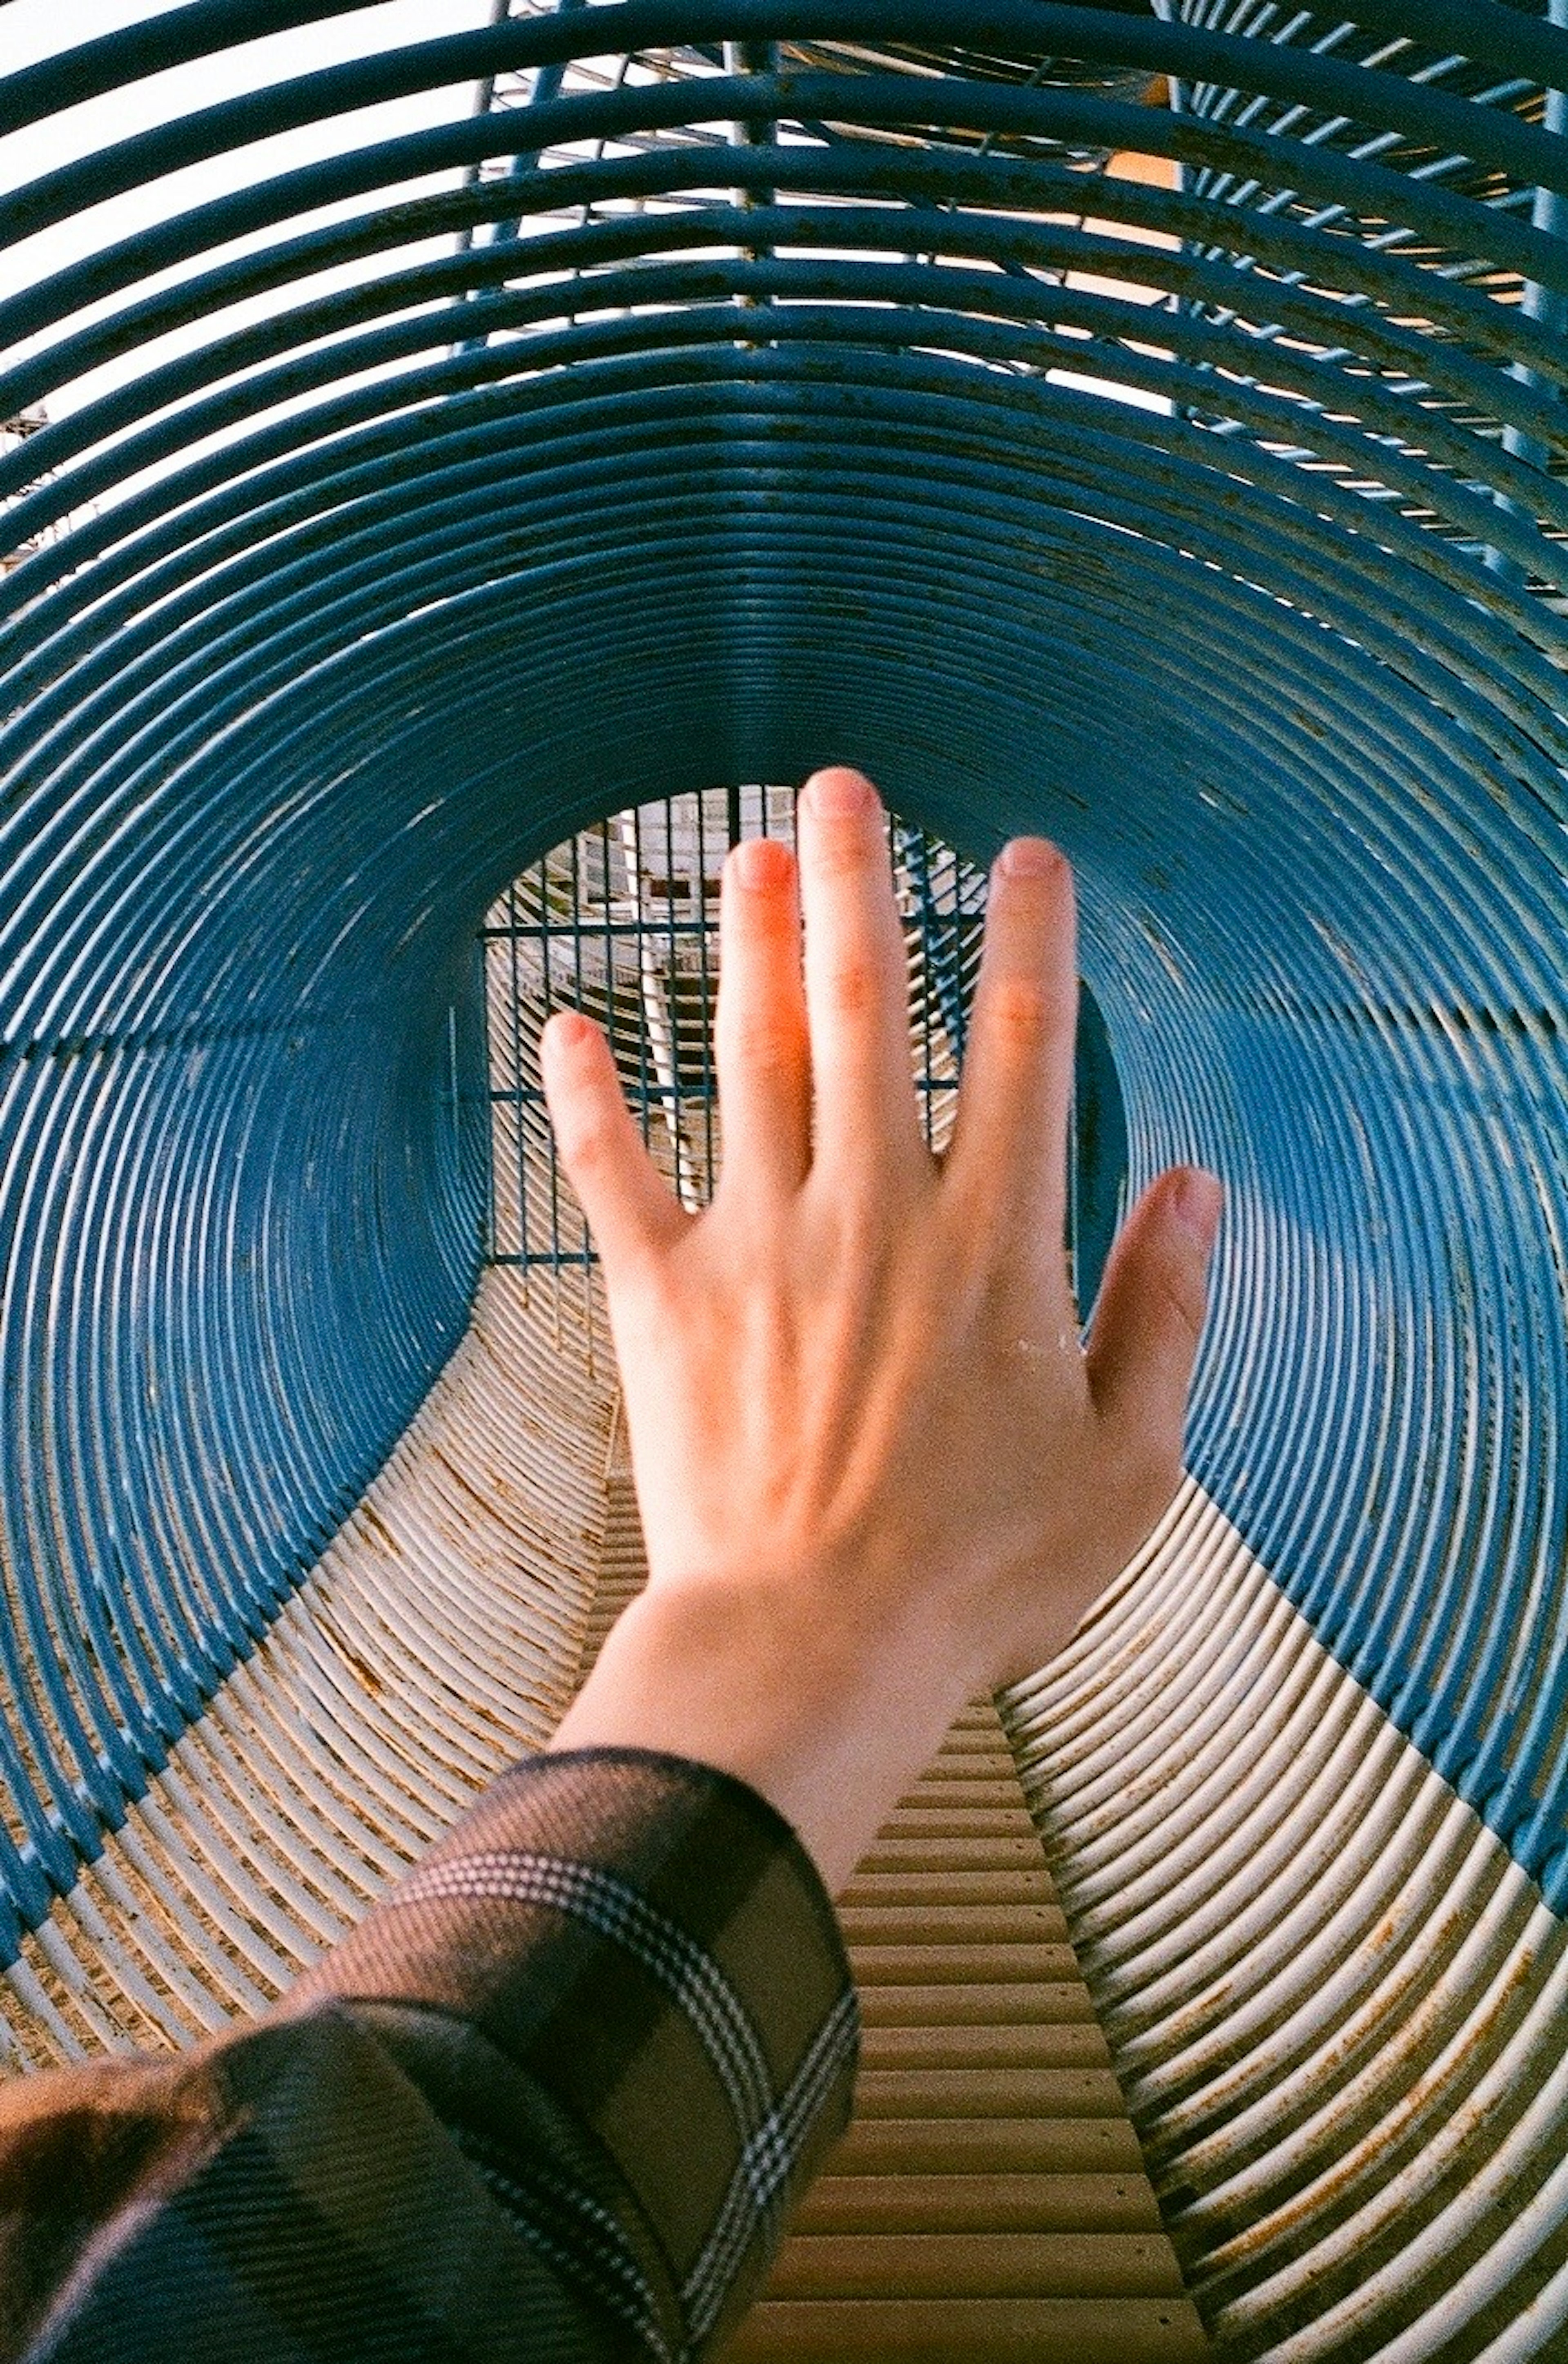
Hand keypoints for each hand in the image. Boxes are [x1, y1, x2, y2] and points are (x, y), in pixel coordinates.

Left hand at [543, 767, 1219, 1888]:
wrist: (809, 1653)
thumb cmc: (978, 1576)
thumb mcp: (1128, 1465)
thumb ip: (1166, 1313)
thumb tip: (1195, 1187)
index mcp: (993, 1245)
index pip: (1020, 1050)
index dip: (1028, 939)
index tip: (1025, 858)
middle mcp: (874, 1215)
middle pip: (866, 1014)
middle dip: (860, 889)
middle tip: (846, 786)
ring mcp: (761, 1249)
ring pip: (750, 1062)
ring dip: (750, 947)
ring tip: (752, 852)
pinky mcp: (666, 1302)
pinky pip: (614, 1175)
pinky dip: (586, 1097)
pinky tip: (564, 1021)